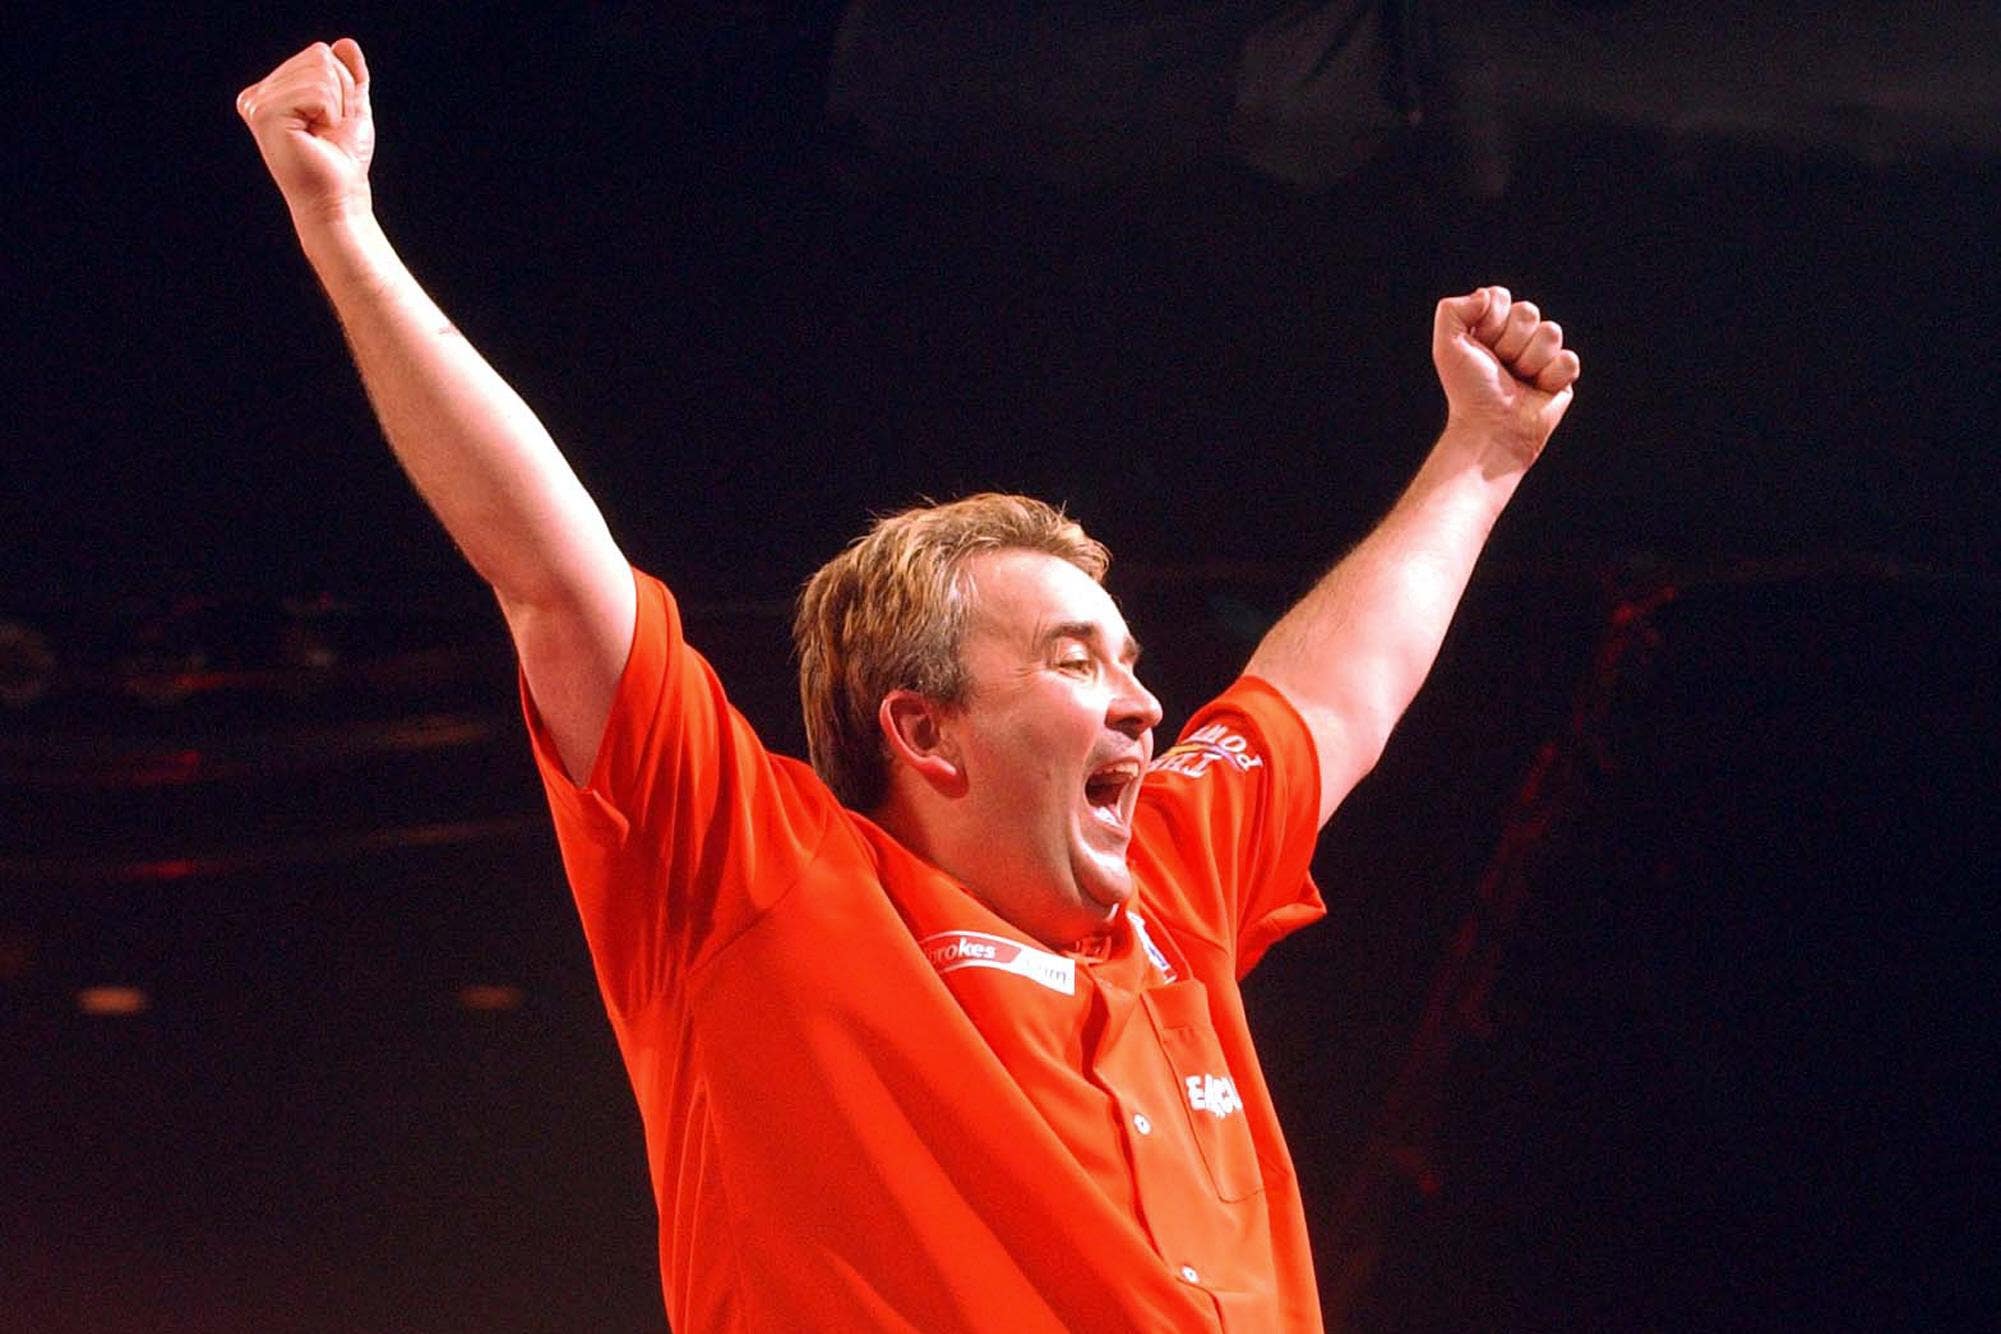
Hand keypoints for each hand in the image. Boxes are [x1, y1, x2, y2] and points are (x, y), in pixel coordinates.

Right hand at [237, 39, 374, 226]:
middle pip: (319, 57)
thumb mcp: (351, 107)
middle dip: (340, 95)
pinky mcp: (265, 114)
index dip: (342, 89)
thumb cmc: (343, 159)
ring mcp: (257, 103)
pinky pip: (316, 91)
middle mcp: (257, 95)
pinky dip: (330, 114)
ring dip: (336, 108)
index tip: (331, 122)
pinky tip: (316, 137)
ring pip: (319, 72)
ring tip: (322, 135)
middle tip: (329, 131)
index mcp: (271, 90)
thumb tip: (345, 44)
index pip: (319, 54)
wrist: (340, 197)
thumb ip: (349, 74)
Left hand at [1431, 286, 1580, 466]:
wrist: (1490, 428)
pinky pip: (1568, 359)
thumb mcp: (1447, 347)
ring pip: (1551, 332)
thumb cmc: (1469, 391)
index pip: (1501, 297)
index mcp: (1490, 327)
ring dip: (1530, 360)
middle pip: (1528, 311)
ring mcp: (1541, 356)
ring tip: (1517, 380)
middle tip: (1499, 366)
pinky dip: (1551, 376)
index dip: (1491, 321)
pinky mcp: (1562, 377)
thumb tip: (1486, 295)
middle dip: (1510, 342)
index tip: (1480, 346)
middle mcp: (1517, 338)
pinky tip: (1537, 390)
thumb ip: (1452, 310)